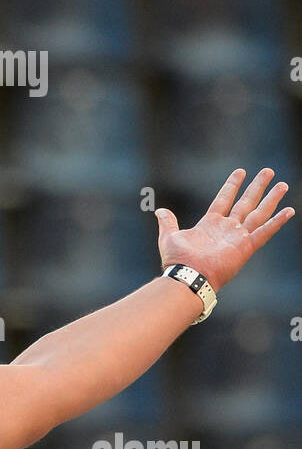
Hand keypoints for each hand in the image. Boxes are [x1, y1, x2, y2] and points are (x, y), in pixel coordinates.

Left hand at [154, 168, 292, 291]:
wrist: (187, 277)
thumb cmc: (178, 261)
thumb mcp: (169, 237)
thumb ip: (167, 222)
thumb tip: (159, 210)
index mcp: (210, 224)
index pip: (224, 199)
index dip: (232, 185)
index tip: (240, 171)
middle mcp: (227, 229)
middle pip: (246, 202)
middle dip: (257, 187)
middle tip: (268, 171)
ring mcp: (237, 237)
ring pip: (258, 213)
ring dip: (271, 199)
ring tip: (282, 184)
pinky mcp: (246, 247)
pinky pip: (265, 232)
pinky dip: (277, 222)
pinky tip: (289, 210)